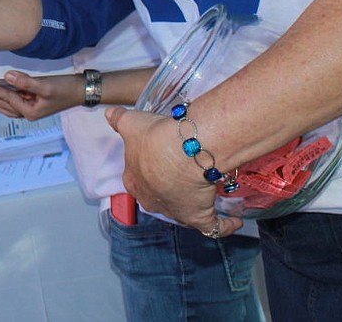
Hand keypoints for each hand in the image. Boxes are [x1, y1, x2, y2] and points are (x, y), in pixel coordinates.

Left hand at [0, 70, 75, 119]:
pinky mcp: (32, 102)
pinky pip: (12, 101)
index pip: (5, 98)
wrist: (80, 90)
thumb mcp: (45, 85)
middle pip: (2, 104)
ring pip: (5, 105)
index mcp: (29, 112)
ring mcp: (30, 109)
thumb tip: (6, 77)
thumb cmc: (65, 89)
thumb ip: (25, 82)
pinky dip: (2, 97)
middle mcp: (27, 113)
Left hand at [107, 107, 241, 237]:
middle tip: (182, 176)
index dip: (146, 172)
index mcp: (134, 181)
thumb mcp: (131, 124)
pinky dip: (223, 225)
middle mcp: (152, 201)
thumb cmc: (154, 137)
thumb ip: (118, 119)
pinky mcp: (198, 219)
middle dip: (168, 189)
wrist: (181, 151)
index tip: (156, 164)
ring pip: (183, 211)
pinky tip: (233, 220)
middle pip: (159, 197)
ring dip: (193, 203)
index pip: (137, 179)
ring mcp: (175, 212)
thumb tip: (109, 114)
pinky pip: (213, 228)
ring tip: (205, 193)